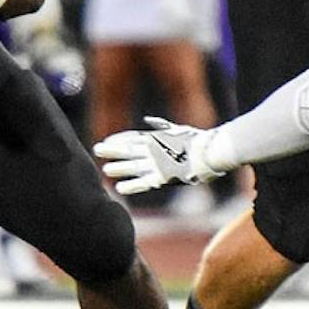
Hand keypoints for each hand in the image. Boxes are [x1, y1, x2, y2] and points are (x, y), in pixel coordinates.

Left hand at [93, 116, 227, 193]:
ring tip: (105, 170)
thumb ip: (162, 126)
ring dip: (119, 168)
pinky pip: (144, 183)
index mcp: (158, 139)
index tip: (105, 140)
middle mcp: (155, 151)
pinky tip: (120, 188)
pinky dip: (132, 186)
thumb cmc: (199, 141)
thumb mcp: (179, 129)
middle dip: (112, 150)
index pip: (133, 138)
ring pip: (133, 166)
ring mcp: (158, 164)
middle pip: (129, 150)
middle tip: (97, 150)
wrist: (212, 152)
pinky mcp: (164, 177)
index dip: (119, 139)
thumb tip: (148, 120)